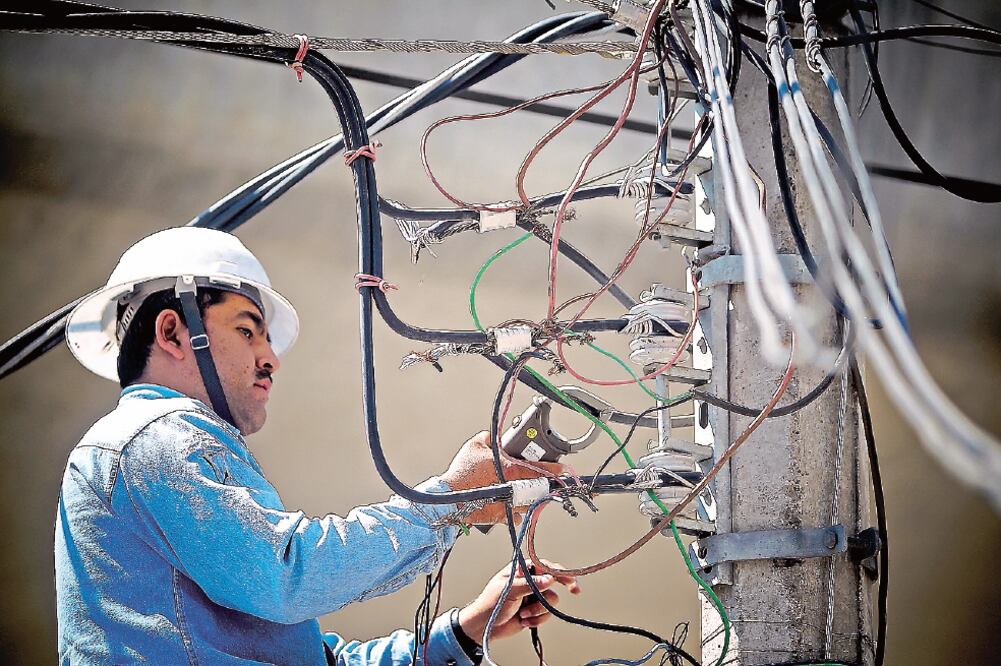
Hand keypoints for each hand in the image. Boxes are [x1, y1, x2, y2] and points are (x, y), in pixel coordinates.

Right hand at [441, 431, 566, 524]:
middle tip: (546, 481)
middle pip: (539, 488)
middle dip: (543, 484)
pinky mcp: (501, 517)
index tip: (564, 470)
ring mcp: (509, 504)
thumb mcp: (475, 445)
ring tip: (527, 492)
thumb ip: (489, 437)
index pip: (541, 468)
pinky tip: (512, 505)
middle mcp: (515, 488)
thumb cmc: (462, 473)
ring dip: (531, 498)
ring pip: (529, 503)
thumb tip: (494, 436)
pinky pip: (515, 516)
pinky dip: (516, 511)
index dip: (555, 469)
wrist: (449, 498)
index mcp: (512, 469)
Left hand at [457, 560, 580, 644]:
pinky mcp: (534, 611)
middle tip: (574, 589)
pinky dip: (536, 619)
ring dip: (537, 609)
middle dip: (563, 585)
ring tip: (523, 614)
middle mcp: (529, 582)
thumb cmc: (490, 604)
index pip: (544, 565)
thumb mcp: (508, 590)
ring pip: (550, 600)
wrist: (484, 627)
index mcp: (521, 571)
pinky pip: (546, 614)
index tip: (568, 578)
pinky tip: (524, 620)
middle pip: (553, 580)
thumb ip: (530, 584)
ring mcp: (532, 597)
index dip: (558, 570)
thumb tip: (549, 579)